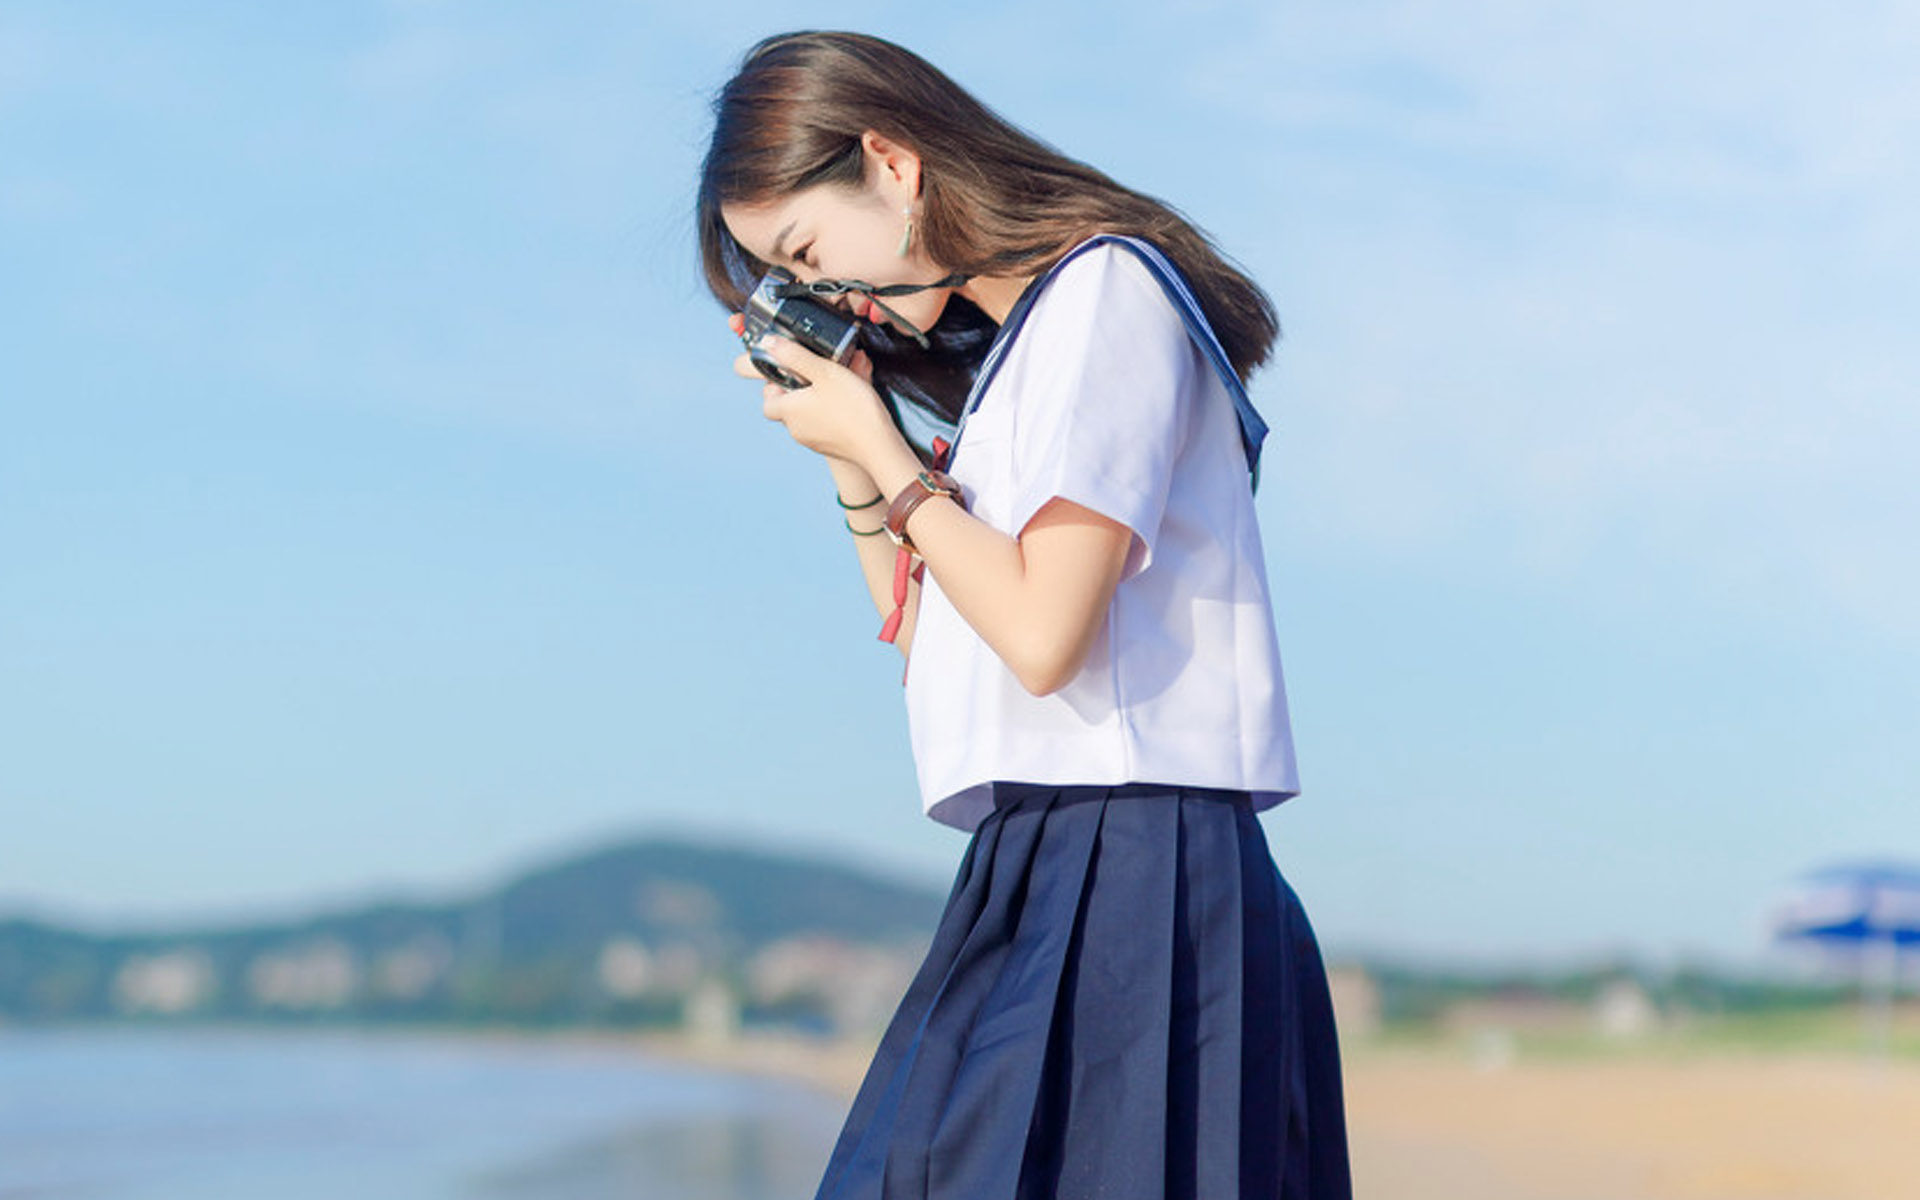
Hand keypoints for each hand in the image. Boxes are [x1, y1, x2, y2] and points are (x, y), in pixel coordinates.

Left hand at [728, 316, 893, 470]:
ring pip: (804, 417)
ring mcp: (811, 441)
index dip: (773, 386)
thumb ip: (795, 356)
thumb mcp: (824, 371)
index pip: (767, 400)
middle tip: (813, 378)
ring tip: (834, 389)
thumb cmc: (853, 408)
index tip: (790, 374)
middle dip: (795, 392)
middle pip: (785, 408)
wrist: (878, 446)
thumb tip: (769, 343)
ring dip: (813, 403)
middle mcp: (796, 428)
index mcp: (789, 409)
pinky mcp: (828, 447)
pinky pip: (820, 427)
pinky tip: (845, 407)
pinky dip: (827, 415)